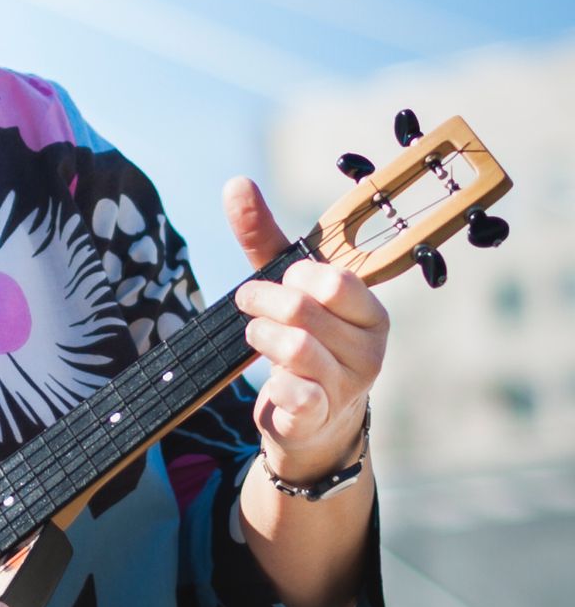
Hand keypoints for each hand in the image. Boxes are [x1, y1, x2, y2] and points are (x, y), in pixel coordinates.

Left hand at [225, 177, 387, 481]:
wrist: (315, 422)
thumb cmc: (304, 340)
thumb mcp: (287, 288)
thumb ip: (264, 239)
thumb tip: (236, 183)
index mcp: (371, 311)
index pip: (334, 280)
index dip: (293, 276)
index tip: (277, 280)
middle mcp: (369, 349)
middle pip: (303, 309)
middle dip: (262, 300)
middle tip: (248, 303)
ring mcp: (348, 386)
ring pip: (293, 346)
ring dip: (259, 336)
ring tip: (256, 336)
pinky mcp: (321, 417)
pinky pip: (295, 394)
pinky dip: (274, 383)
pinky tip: (272, 381)